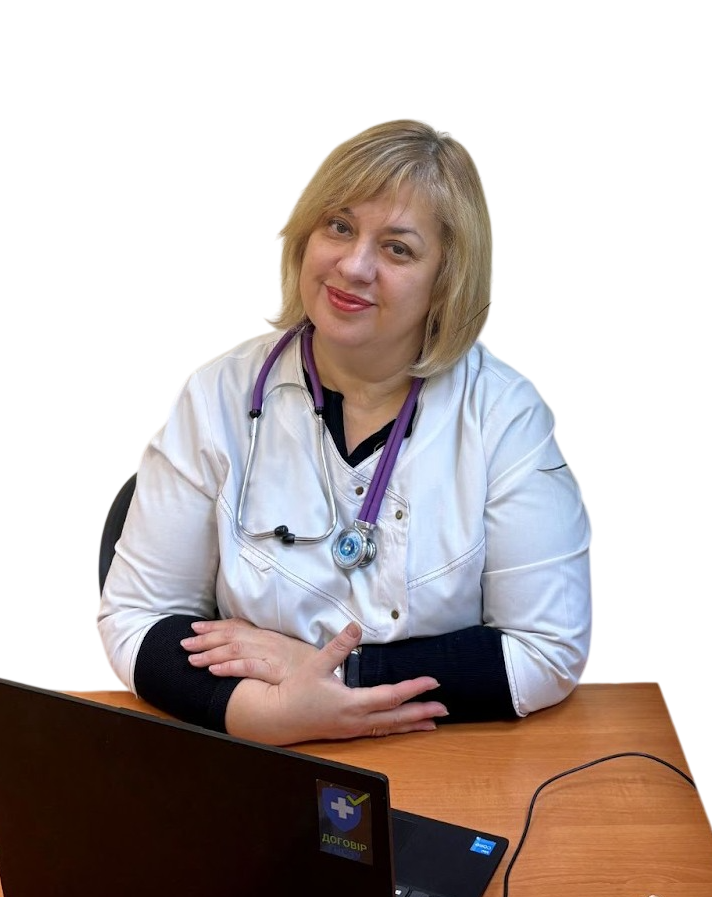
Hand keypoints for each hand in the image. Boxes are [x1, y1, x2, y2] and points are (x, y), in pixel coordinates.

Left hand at [181, 617, 317, 683]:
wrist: (331, 672)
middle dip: (205, 638)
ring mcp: (271, 655)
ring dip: (210, 653)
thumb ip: (268, 646)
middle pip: (231, 636)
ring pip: (235, 649)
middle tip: (184, 643)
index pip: (237, 626)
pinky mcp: (276, 670)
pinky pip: (249, 667)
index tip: (195, 627)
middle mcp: (268, 642)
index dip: (215, 626)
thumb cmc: (309, 665)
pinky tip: (213, 670)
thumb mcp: (288, 650)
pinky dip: (229, 667)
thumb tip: (248, 644)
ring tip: (191, 658)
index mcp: (269, 635)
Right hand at [222, 621, 448, 744]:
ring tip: (434, 722)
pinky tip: (407, 727)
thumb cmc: (297, 691)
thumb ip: (338, 646)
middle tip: (445, 708)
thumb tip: (355, 627)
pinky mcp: (351, 732)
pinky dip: (398, 728)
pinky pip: (380, 732)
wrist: (279, 718)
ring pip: (390, 728)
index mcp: (351, 704)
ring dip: (413, 723)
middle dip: (422, 712)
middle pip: (396, 717)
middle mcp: (357, 720)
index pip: (390, 697)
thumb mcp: (316, 665)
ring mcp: (354, 730)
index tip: (432, 682)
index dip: (413, 689)